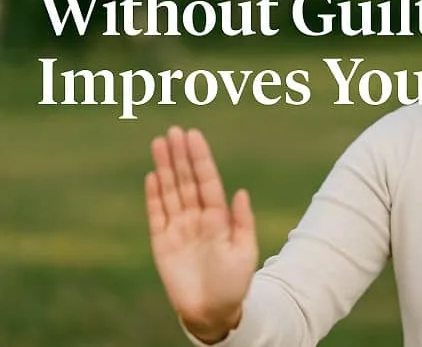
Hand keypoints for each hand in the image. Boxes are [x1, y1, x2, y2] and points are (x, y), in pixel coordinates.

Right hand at [145, 126, 258, 341]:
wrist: (213, 312)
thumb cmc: (234, 283)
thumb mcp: (245, 253)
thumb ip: (242, 222)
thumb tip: (241, 191)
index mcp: (218, 217)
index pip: (207, 181)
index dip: (200, 159)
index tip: (194, 136)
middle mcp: (197, 217)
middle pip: (186, 180)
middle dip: (180, 156)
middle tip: (174, 131)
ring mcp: (178, 228)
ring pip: (170, 191)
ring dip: (165, 167)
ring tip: (160, 142)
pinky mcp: (161, 243)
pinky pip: (156, 214)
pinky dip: (153, 196)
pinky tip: (153, 175)